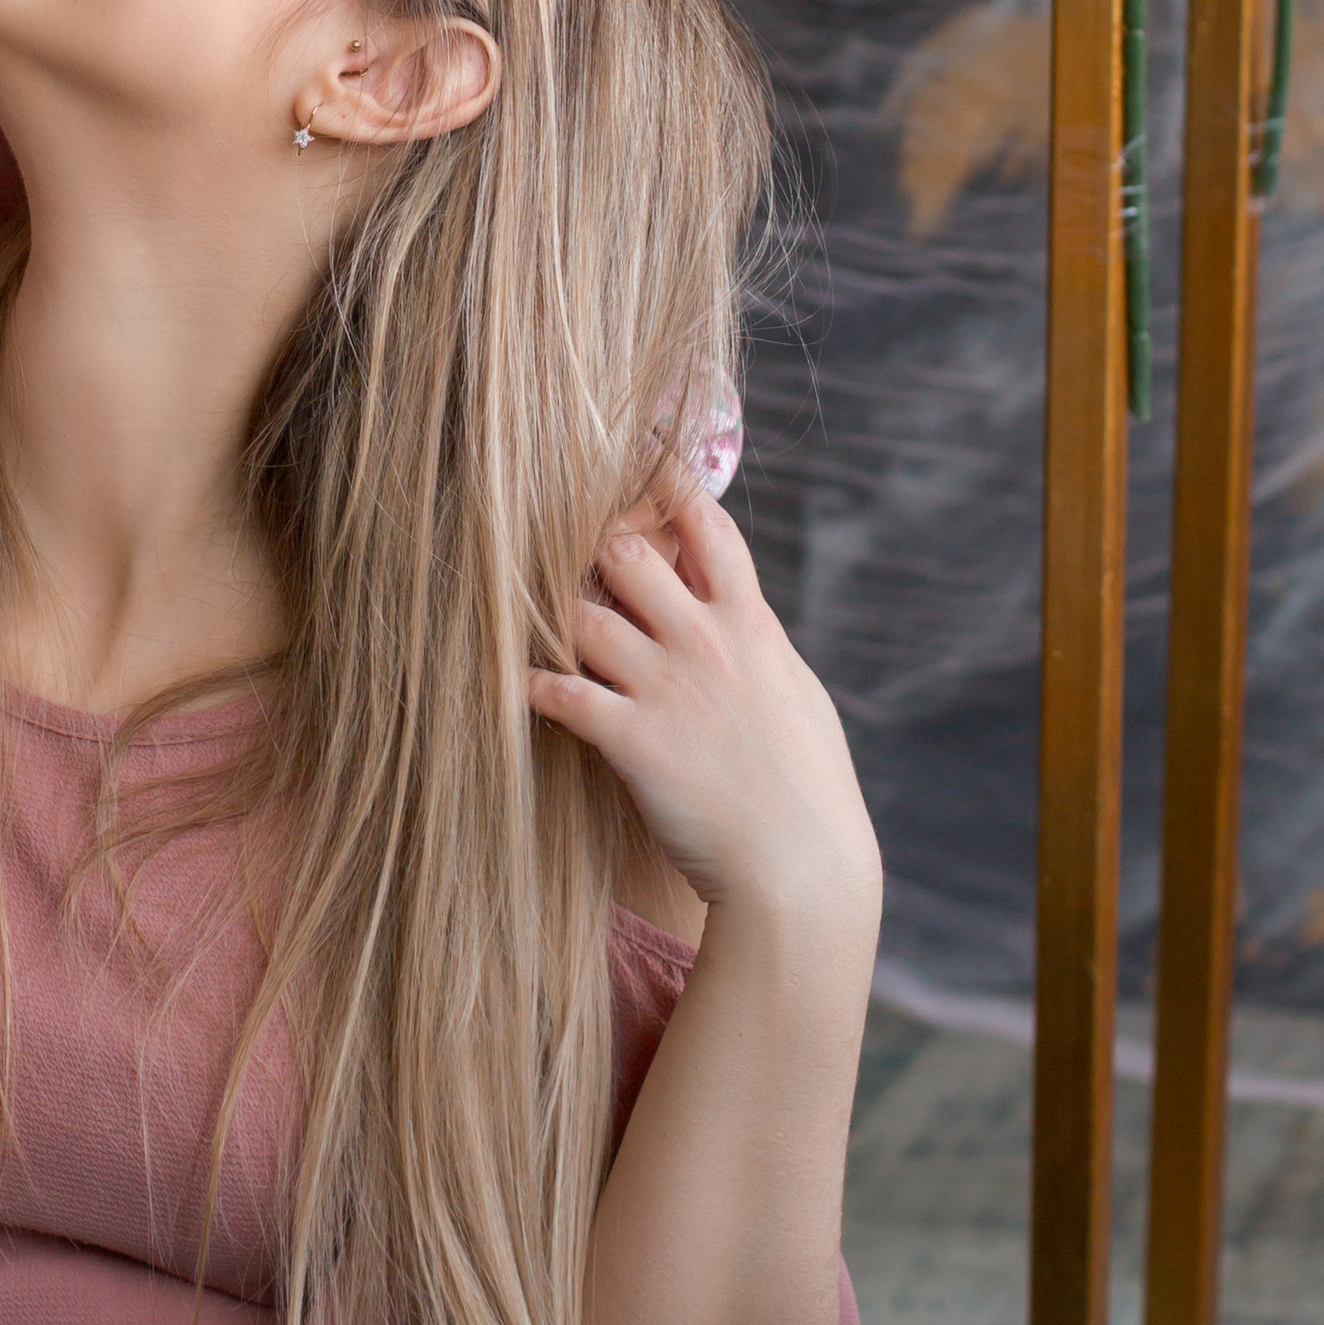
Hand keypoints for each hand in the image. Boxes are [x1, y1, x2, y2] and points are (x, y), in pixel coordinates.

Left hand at [529, 488, 878, 927]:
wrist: (804, 868)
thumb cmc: (809, 791)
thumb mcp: (797, 697)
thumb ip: (761, 646)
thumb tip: (742, 614)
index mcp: (751, 626)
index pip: (706, 529)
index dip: (665, 486)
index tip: (632, 456)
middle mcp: (707, 643)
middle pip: (628, 554)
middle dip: (587, 545)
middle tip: (552, 543)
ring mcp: (668, 687)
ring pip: (584, 614)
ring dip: (549, 612)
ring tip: (515, 609)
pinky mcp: (634, 740)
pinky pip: (561, 691)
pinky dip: (532, 683)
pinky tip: (514, 682)